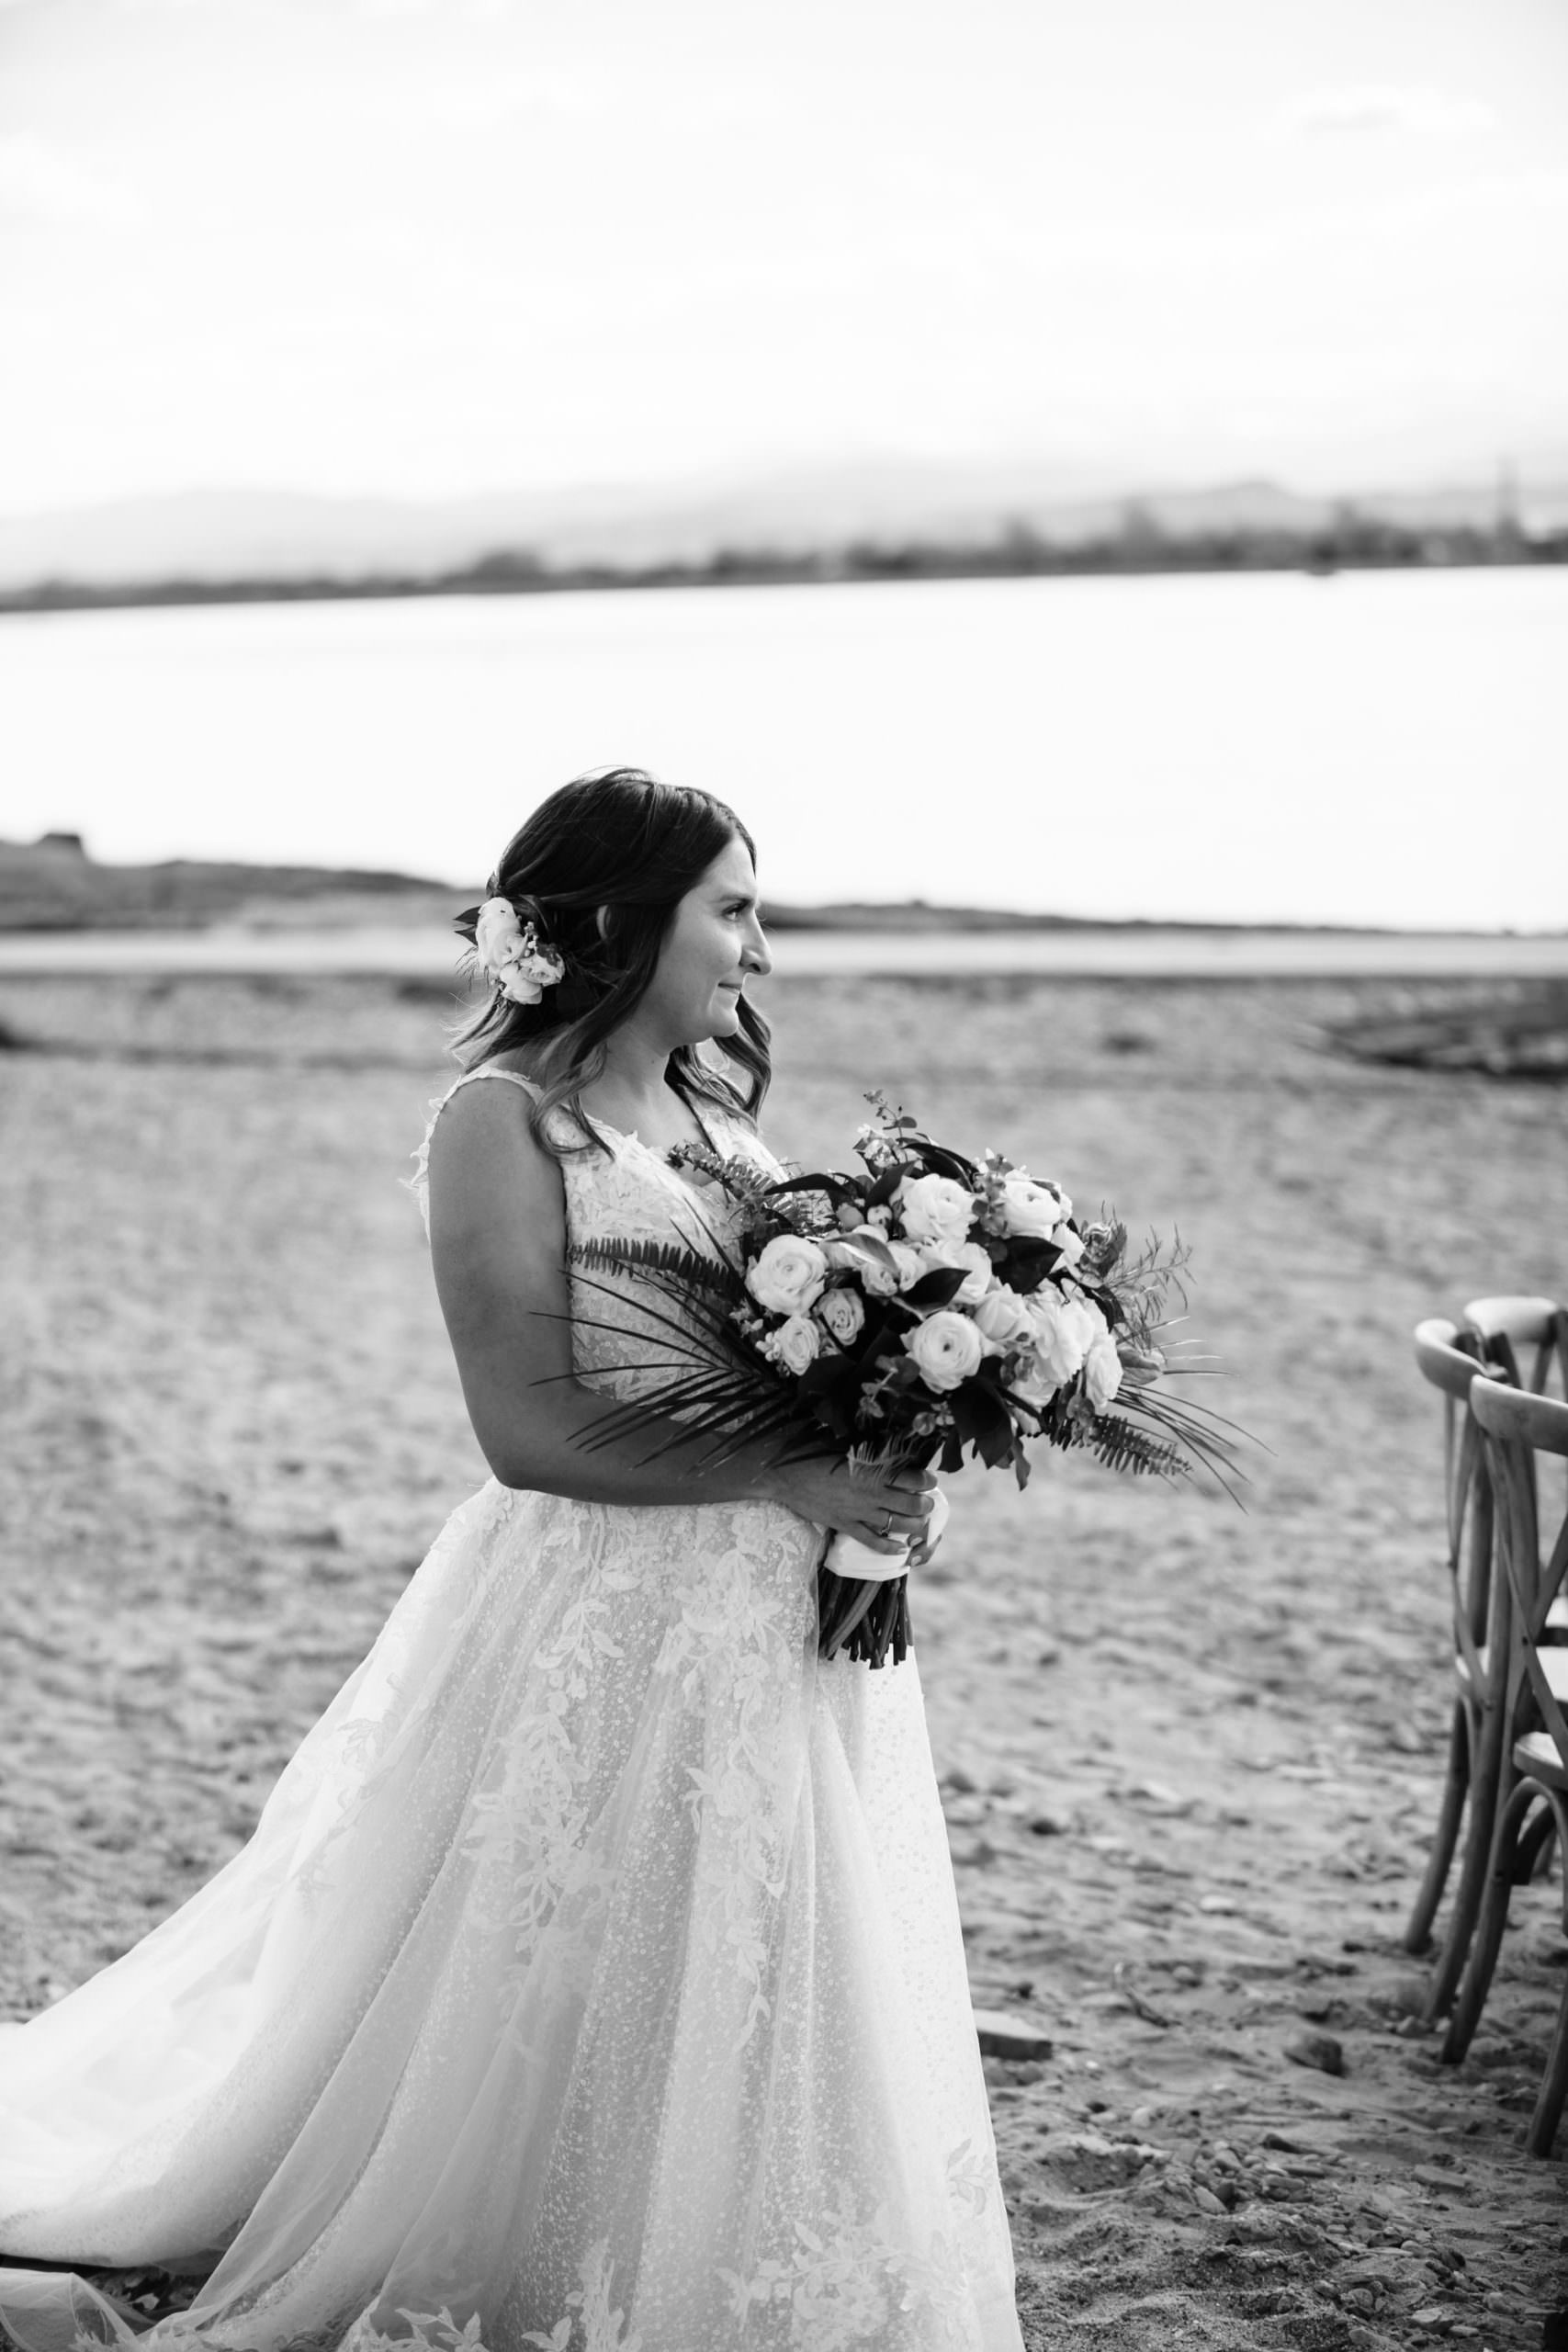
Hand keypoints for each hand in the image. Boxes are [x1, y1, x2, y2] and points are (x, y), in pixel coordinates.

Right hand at [759, 1454, 935, 1557]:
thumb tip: (891, 1453)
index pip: (910, 1478)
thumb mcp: (847, 1449)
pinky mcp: (846, 1526)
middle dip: (924, 1505)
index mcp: (871, 1471)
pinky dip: (888, 1547)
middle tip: (927, 1503)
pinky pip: (872, 1541)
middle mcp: (869, 1494)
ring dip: (913, 1525)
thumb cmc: (816, 1455)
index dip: (926, 1480)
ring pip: (896, 1524)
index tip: (930, 1480)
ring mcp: (858, 1512)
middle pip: (909, 1505)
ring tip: (918, 1522)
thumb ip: (870, 1455)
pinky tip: (900, 1549)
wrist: (788, 1476)